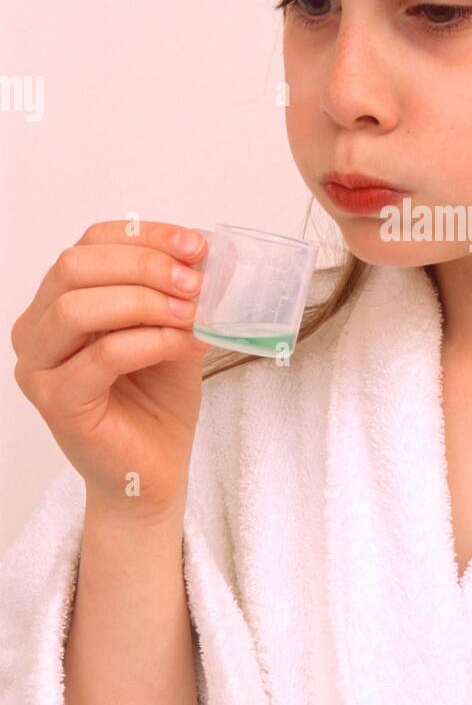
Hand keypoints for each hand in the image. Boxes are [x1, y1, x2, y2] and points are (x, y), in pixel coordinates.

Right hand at [11, 220, 210, 513]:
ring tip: (191, 313)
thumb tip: (200, 253)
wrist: (155, 468)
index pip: (91, 242)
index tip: (196, 245)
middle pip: (75, 267)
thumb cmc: (158, 398)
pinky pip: (100, 356)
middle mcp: (37, 328)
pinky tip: (184, 344)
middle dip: (144, 265)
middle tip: (195, 282)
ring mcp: (38, 366)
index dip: (145, 236)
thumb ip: (175, 291)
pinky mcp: (56, 402)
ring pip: (76, 308)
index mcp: (59, 298)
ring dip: (144, 301)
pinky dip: (149, 341)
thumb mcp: (173, 326)